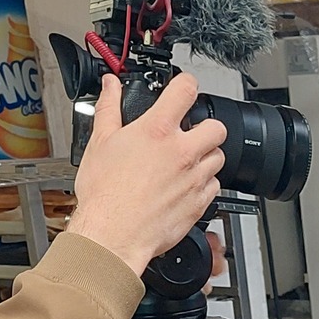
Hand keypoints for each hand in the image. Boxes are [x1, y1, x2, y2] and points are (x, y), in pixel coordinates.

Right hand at [68, 74, 226, 274]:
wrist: (114, 234)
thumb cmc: (105, 194)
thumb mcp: (100, 142)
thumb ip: (109, 108)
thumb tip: (110, 86)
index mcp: (158, 130)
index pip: (186, 90)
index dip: (186, 84)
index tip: (184, 88)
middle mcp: (182, 152)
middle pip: (216, 127)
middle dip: (205, 127)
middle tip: (189, 134)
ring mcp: (194, 178)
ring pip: (218, 157)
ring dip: (206, 156)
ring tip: (185, 162)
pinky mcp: (200, 203)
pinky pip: (215, 186)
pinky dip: (205, 184)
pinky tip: (185, 186)